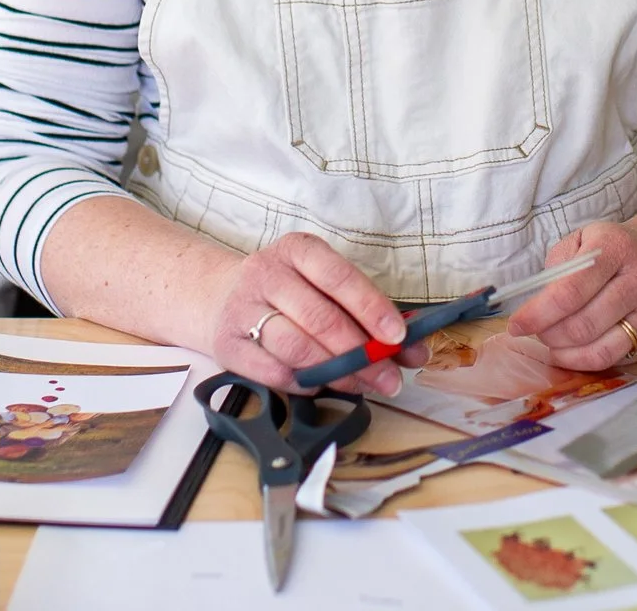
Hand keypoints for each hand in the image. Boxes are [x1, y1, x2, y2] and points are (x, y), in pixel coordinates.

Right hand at [214, 233, 410, 396]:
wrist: (219, 296)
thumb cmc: (290, 292)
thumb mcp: (326, 288)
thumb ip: (371, 317)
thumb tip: (417, 352)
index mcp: (298, 250)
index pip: (339, 277)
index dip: (371, 308)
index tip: (398, 337)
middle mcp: (266, 273)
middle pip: (319, 318)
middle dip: (360, 353)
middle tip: (389, 378)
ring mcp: (242, 309)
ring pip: (295, 347)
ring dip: (335, 373)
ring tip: (362, 386)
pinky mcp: (226, 345)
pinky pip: (271, 372)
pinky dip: (302, 384)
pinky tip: (322, 386)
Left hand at [504, 223, 636, 369]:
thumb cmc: (613, 252)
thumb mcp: (582, 241)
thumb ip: (557, 269)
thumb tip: (535, 310)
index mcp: (616, 246)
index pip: (570, 291)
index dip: (538, 314)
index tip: (517, 326)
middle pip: (583, 326)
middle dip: (551, 336)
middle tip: (541, 333)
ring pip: (602, 351)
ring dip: (568, 355)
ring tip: (557, 346)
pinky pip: (620, 360)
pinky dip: (592, 360)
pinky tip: (584, 348)